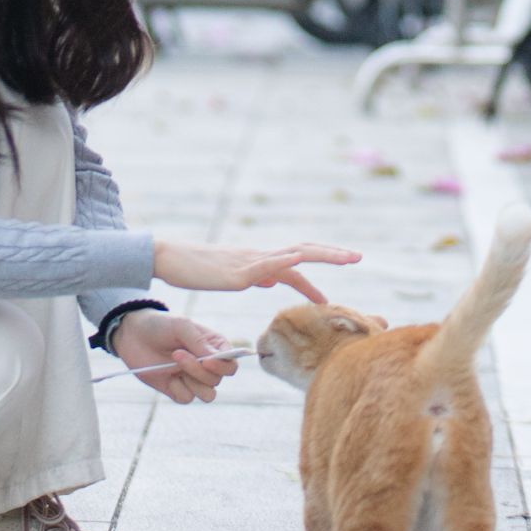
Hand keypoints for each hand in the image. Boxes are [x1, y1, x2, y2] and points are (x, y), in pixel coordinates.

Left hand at [108, 307, 236, 403]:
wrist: (133, 335)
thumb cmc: (161, 325)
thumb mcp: (181, 325)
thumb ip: (199, 341)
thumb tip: (215, 358)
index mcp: (213, 346)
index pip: (231, 364)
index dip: (222, 367)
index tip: (206, 361)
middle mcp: (207, 364)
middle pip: (217, 380)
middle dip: (198, 370)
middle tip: (177, 354)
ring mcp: (192, 378)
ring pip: (208, 394)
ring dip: (191, 381)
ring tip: (173, 363)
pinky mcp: (178, 389)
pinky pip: (187, 398)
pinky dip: (177, 388)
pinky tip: (167, 375)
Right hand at [151, 238, 360, 305]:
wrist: (172, 259)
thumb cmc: (200, 270)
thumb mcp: (236, 277)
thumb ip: (258, 276)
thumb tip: (276, 280)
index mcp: (262, 261)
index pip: (299, 260)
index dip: (323, 260)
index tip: (347, 263)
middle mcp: (261, 257)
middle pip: (304, 251)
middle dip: (332, 254)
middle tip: (357, 256)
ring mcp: (250, 262)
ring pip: (292, 255)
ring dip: (320, 254)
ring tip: (344, 256)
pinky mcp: (237, 272)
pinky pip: (264, 265)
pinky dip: (283, 261)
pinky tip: (297, 259)